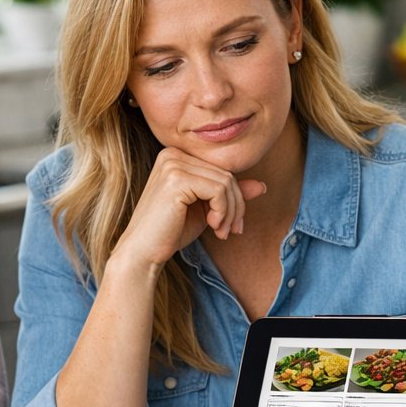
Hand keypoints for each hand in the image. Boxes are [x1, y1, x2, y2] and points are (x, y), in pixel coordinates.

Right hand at [112, 148, 266, 268]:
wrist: (143, 252)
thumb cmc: (171, 231)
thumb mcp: (206, 210)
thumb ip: (230, 195)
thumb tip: (262, 186)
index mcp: (177, 156)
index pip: (222, 170)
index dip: (236, 198)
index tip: (233, 224)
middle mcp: (172, 154)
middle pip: (227, 174)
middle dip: (236, 206)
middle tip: (231, 231)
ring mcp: (173, 164)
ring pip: (226, 183)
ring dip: (230, 212)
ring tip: (221, 231)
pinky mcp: (176, 179)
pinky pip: (218, 191)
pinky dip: (222, 212)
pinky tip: (212, 226)